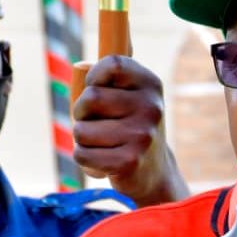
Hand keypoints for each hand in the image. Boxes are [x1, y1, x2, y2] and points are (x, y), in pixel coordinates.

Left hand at [72, 56, 188, 205]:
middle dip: (81, 112)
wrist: (154, 171)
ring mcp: (142, 136)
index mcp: (151, 84)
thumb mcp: (131, 96)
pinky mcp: (129, 162)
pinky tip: (104, 161)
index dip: (95, 76)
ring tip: (103, 143)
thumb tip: (81, 64)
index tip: (97, 88)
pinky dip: (85, 159)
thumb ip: (111, 76)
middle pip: (91, 97)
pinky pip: (82, 154)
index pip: (113, 64)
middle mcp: (150, 108)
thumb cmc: (130, 126)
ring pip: (81, 130)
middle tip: (95, 122)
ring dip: (82, 139)